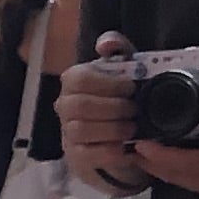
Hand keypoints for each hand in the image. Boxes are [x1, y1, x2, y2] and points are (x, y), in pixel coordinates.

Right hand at [55, 31, 145, 188]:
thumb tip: (106, 44)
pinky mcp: (75, 154)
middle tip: (134, 109)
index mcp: (73, 80)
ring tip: (131, 128)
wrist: (114, 127)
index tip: (131, 88)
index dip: (108, 84)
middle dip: (112, 108)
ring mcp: (67, 131)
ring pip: (80, 130)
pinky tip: (123, 146)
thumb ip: (117, 49)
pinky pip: (87, 154)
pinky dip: (108, 151)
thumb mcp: (122, 67)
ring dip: (111, 129)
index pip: (80, 79)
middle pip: (80, 106)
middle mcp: (65, 105)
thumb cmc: (117, 93)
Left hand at [136, 67, 198, 198]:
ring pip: (190, 184)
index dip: (159, 155)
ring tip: (147, 156)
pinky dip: (185, 175)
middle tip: (130, 149)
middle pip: (180, 178)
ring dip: (167, 172)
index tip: (138, 143)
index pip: (186, 164)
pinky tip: (182, 164)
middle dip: (154, 165)